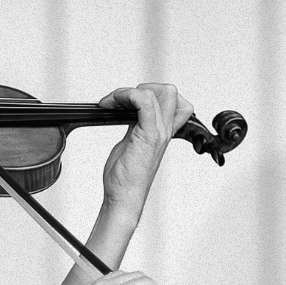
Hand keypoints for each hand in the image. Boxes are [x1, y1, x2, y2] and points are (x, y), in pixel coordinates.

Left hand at [98, 83, 193, 220]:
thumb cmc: (125, 178)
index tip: (128, 101)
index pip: (174, 101)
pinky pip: (144, 102)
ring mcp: (158, 132)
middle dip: (142, 87)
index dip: (153, 92)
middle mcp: (164, 130)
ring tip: (112, 103)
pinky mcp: (148, 135)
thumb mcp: (130, 144)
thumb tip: (126, 111)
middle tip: (120, 101)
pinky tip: (111, 105)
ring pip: (159, 92)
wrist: (123, 197)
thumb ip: (134, 126)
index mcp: (162, 132)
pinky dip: (126, 95)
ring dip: (129, 91)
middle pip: (169, 91)